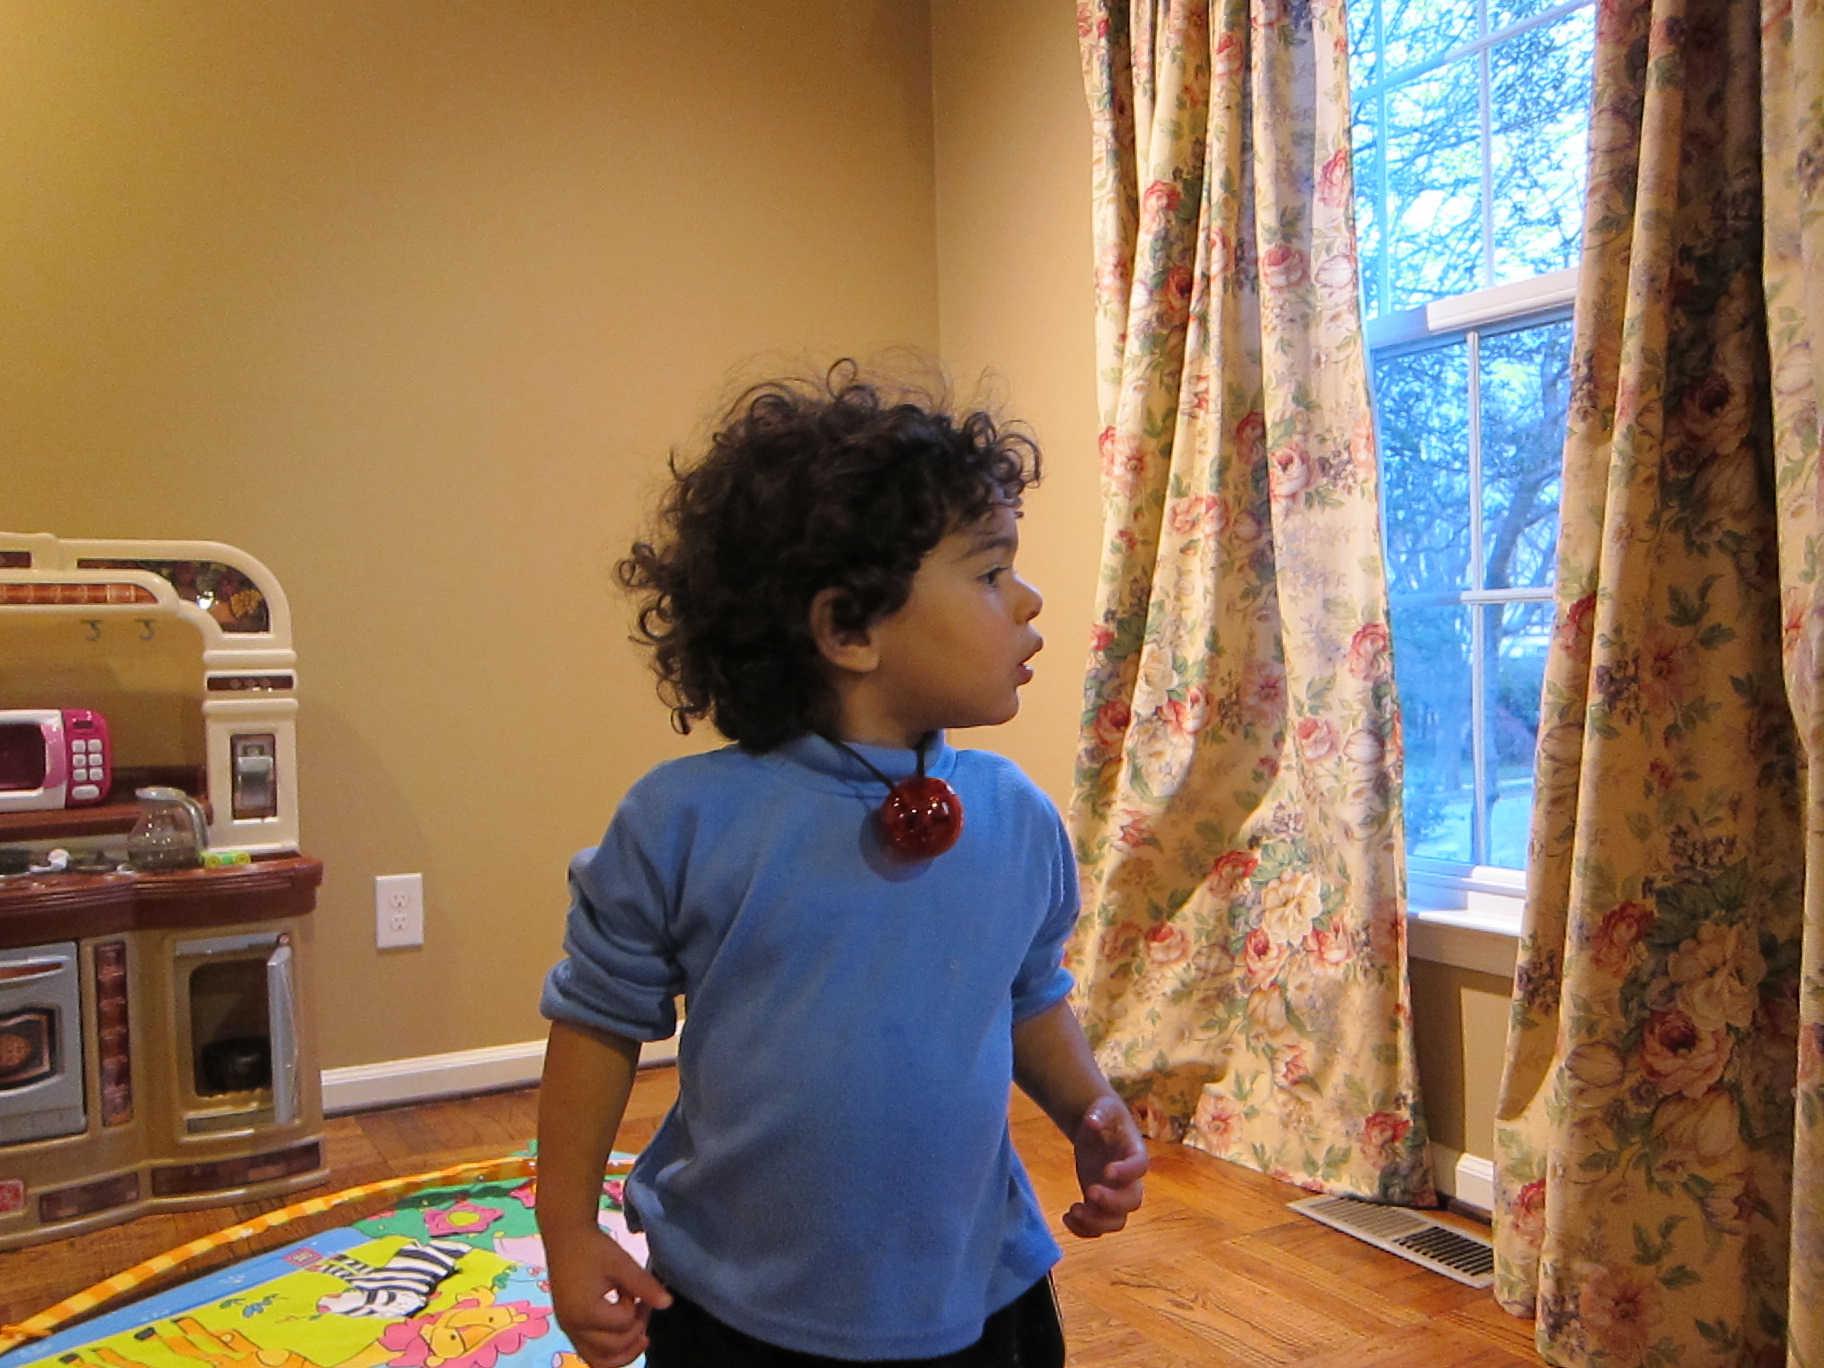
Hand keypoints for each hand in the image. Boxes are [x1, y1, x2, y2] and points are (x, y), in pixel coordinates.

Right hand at [544, 1226, 672, 1367]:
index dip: (636, 1308)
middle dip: (634, 1331)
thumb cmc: (593, 1248)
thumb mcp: (621, 1263)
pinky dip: (609, 1353)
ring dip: (623, 1353)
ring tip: (641, 1337)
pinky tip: (623, 1337)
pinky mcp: (569, 1327)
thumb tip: (667, 1303)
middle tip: (642, 1308)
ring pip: (598, 1361)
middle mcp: (573, 1327)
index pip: (623, 1324)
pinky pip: (589, 1353)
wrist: (566, 1237)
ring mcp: (569, 1329)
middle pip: (612, 1349)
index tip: (634, 1289)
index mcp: (585, 1311)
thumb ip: (644, 1285)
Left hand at [1064, 1095, 1146, 1238]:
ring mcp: (1115, 1193)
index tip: (1107, 1170)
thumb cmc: (1104, 1114)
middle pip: (1132, 1201)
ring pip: (1116, 1221)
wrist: (1098, 1127)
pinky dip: (1084, 1230)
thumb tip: (1092, 1121)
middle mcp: (1129, 1179)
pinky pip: (1099, 1226)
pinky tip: (1066, 1218)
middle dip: (1112, 1203)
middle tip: (1090, 1192)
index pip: (1140, 1167)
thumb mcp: (1103, 1106)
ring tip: (1073, 1210)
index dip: (1127, 1172)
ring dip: (1097, 1222)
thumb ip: (1100, 1113)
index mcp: (1135, 1152)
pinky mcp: (1100, 1203)